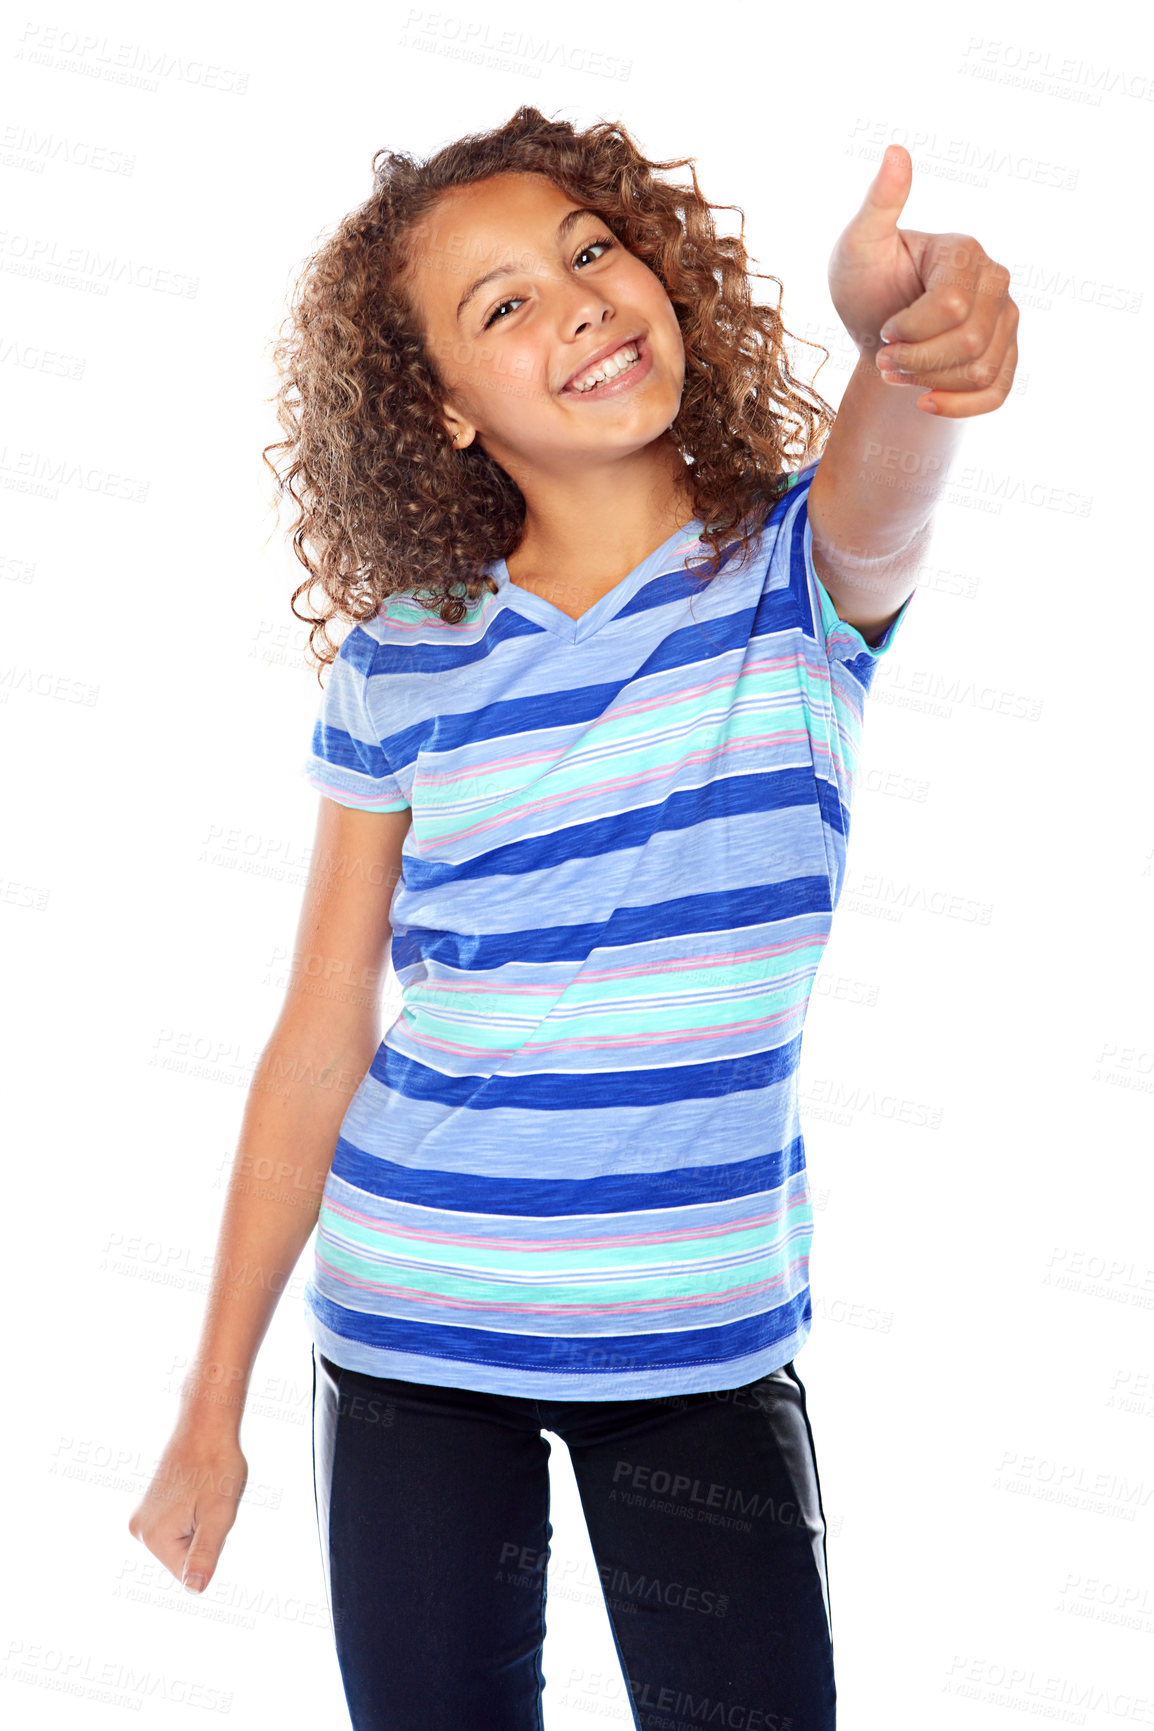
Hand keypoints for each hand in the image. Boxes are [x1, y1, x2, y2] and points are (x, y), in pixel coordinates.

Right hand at [127, 1422, 248, 1594]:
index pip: (188, 1573)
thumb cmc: (216, 1465)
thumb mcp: (219, 1514)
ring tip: (203, 1493)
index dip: (210, 1548)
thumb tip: (195, 1589)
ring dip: (198, 1524)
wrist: (206, 1425)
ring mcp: (142, 1516)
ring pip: (181, 1541)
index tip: (210, 1514)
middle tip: (209, 1502)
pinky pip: (177, 1526)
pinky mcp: (149, 1506)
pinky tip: (195, 1490)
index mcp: (153, 1537)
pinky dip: (192, 1514)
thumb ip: (205, 1553)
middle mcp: (139, 1530)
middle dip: (203, 1536)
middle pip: (182, 1557)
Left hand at [827, 144, 1019, 416]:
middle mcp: (997, 283)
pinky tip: (925, 404)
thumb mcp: (860, 243)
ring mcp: (1006, 321)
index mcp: (966, 253)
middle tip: (884, 359)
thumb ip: (880, 204)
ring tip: (897, 373)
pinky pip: (996, 394)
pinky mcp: (1005, 357)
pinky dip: (959, 408)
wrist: (876, 332)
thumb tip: (896, 150)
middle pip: (969, 343)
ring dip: (929, 383)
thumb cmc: (865, 282)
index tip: (883, 329)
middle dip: (916, 361)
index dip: (909, 330)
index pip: (951, 306)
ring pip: (980, 371)